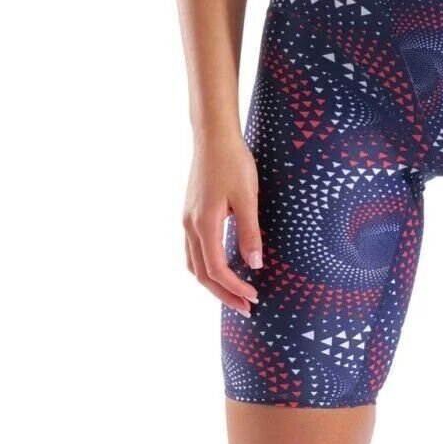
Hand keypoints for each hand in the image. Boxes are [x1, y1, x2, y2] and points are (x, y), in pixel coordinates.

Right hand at [183, 129, 261, 315]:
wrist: (213, 136)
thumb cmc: (233, 162)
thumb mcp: (247, 196)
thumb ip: (250, 232)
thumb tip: (255, 265)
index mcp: (204, 224)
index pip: (216, 269)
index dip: (234, 287)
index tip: (254, 297)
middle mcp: (190, 226)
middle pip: (202, 274)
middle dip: (224, 294)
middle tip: (246, 307)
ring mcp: (187, 220)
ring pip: (194, 264)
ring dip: (213, 283)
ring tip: (234, 293)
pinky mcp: (190, 213)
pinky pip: (193, 250)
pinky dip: (206, 266)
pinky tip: (222, 267)